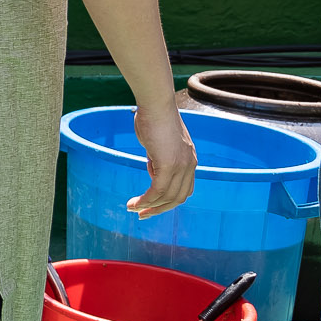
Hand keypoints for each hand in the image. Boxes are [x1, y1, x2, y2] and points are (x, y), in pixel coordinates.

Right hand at [126, 103, 197, 217]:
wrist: (156, 105)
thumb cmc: (153, 117)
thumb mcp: (159, 141)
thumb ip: (159, 155)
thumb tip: (153, 165)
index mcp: (189, 159)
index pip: (183, 189)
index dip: (168, 200)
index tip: (151, 204)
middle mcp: (189, 165)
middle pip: (178, 198)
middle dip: (159, 209)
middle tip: (142, 215)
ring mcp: (181, 166)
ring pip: (167, 197)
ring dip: (149, 206)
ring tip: (132, 209)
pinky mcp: (169, 164)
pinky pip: (157, 190)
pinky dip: (146, 200)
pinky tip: (135, 203)